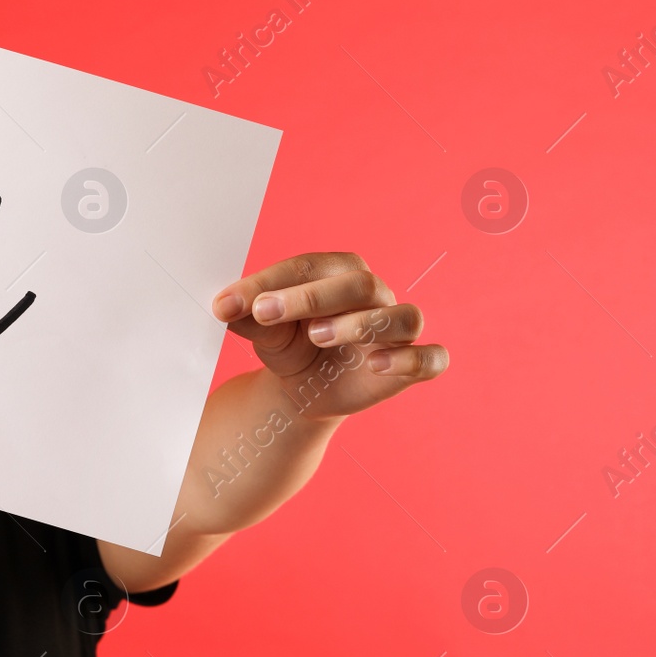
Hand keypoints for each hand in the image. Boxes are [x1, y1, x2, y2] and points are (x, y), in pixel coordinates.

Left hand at [211, 252, 448, 420]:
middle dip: (310, 298)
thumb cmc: (289, 345)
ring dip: (361, 324)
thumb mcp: (265, 331)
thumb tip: (224, 307)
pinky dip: (410, 360)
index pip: (309, 267)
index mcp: (337, 272)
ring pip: (402, 317)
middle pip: (360, 284)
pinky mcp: (412, 365)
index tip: (227, 304)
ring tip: (317, 336)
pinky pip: (431, 358)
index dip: (269, 283)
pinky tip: (375, 366)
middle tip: (265, 313)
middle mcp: (375, 295)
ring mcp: (397, 330)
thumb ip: (248, 317)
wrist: (304, 389)